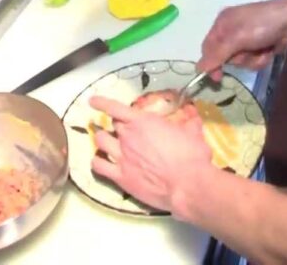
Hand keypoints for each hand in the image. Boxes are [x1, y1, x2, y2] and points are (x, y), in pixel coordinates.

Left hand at [89, 96, 212, 212]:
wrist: (187, 185)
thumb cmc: (191, 156)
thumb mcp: (193, 133)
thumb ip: (188, 122)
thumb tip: (192, 114)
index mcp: (143, 122)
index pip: (115, 108)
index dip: (102, 102)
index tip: (93, 101)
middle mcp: (128, 137)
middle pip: (113, 125)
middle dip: (117, 125)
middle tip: (123, 129)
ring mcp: (121, 157)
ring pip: (100, 142)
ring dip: (103, 139)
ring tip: (106, 142)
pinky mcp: (120, 177)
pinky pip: (99, 166)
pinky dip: (97, 162)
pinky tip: (100, 162)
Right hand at [198, 0, 286, 80]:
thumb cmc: (262, 25)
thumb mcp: (236, 38)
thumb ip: (217, 54)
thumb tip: (198, 69)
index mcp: (222, 24)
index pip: (208, 48)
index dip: (211, 63)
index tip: (217, 77)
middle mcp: (231, 31)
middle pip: (224, 57)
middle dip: (238, 59)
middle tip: (248, 53)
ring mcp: (247, 40)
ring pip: (240, 62)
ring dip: (251, 60)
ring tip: (262, 50)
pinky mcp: (260, 47)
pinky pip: (253, 61)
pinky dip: (261, 59)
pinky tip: (269, 51)